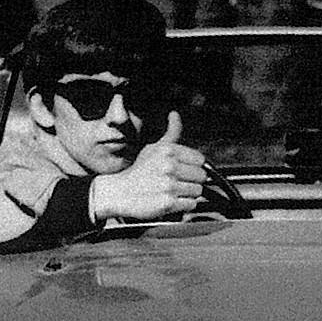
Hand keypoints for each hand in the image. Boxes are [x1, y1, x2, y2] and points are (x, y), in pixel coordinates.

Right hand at [90, 112, 206, 221]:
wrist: (119, 192)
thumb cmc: (139, 171)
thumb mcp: (153, 148)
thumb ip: (171, 133)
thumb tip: (175, 115)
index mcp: (168, 151)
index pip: (200, 159)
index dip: (194, 166)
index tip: (185, 170)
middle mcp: (169, 166)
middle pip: (202, 176)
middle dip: (193, 180)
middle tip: (179, 182)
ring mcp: (169, 185)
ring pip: (198, 191)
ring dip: (189, 194)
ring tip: (174, 191)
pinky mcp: (168, 203)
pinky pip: (191, 204)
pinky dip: (185, 205)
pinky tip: (172, 200)